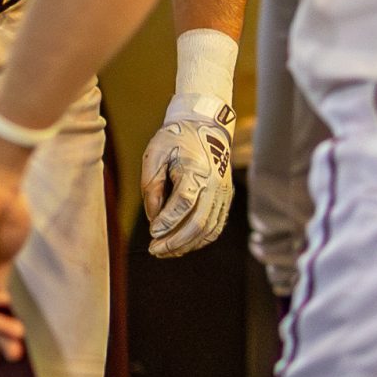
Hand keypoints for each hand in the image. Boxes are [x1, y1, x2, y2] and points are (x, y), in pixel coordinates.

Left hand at [140, 108, 234, 256]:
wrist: (206, 125)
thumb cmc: (176, 139)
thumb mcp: (155, 154)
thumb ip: (151, 185)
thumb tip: (153, 216)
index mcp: (197, 170)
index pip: (184, 202)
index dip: (168, 220)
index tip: (152, 232)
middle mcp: (215, 184)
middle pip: (198, 222)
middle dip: (175, 241)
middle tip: (154, 250)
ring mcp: (223, 193)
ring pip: (208, 229)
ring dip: (186, 245)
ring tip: (165, 252)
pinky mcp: (225, 199)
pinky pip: (215, 226)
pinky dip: (199, 240)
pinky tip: (182, 245)